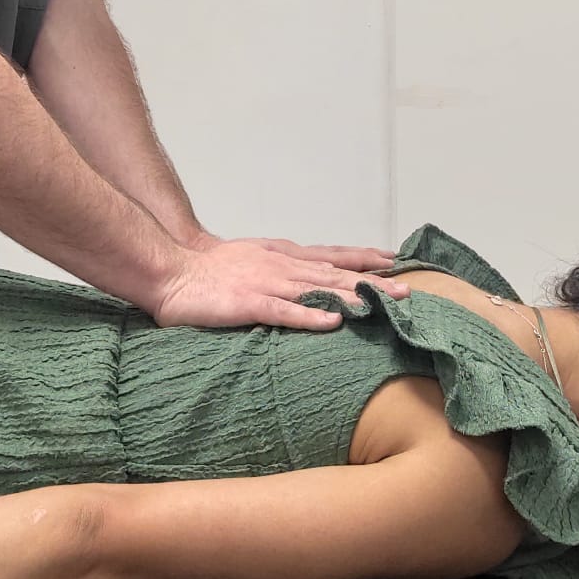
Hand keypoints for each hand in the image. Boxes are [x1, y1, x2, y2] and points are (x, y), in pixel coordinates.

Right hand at [153, 237, 409, 331]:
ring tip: (383, 303)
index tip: (395, 262)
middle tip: (407, 291)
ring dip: (352, 296)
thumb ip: (284, 269)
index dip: (364, 259)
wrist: (172, 269)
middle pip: (336, 273)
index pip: (333, 256)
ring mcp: (267, 283)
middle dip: (373, 281)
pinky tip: (334, 322)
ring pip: (318, 289)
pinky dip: (311, 316)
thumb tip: (312, 280)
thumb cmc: (212, 269)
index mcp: (284, 256)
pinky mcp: (249, 303)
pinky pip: (285, 311)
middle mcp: (283, 265)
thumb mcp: (256, 260)